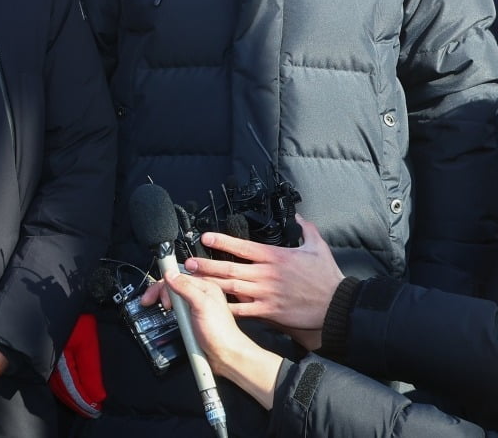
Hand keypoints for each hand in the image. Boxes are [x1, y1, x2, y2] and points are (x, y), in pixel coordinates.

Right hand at [143, 272, 281, 409]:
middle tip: (149, 301)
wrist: (226, 356)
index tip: (152, 292)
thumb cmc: (221, 333)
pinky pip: (176, 311)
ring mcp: (195, 307)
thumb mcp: (202, 305)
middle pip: (173, 286)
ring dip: (163, 303)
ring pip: (173, 298)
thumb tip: (170, 274)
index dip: (163, 283)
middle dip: (159, 293)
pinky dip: (169, 313)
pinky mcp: (192, 319)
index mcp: (205, 286)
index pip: (177, 276)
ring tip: (160, 309)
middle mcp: (200, 294)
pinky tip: (167, 316)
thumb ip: (186, 288)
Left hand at [183, 215, 342, 349]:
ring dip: (210, 283)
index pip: (242, 246)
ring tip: (193, 280)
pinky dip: (227, 307)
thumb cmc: (327, 278)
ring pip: (231, 287)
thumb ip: (306, 229)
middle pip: (229, 268)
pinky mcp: (268, 311)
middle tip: (189, 263)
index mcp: (274, 257)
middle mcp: (266, 274)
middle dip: (207, 265)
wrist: (337, 306)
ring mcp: (265, 293)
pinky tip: (213, 305)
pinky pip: (243, 309)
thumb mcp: (318, 247)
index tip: (206, 238)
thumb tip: (299, 216)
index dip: (222, 241)